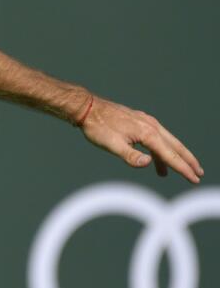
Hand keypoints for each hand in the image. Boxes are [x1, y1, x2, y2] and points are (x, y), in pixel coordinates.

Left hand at [79, 96, 203, 183]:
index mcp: (148, 133)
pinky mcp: (140, 122)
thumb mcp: (112, 145)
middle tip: (198, 173)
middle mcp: (152, 126)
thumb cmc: (98, 127)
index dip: (183, 168)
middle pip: (175, 146)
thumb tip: (148, 163)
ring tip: (181, 171)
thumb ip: (130, 156)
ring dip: (175, 156)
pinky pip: (156, 138)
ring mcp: (147, 122)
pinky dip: (160, 150)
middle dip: (188, 161)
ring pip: (167, 142)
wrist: (88, 108)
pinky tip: (156, 159)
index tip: (194, 179)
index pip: (170, 155)